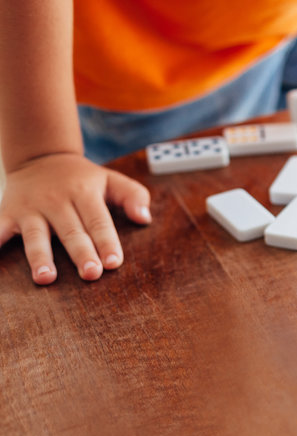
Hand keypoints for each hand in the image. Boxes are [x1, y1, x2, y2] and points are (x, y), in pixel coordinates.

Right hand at [0, 153, 150, 283]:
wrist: (40, 156)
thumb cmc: (83, 178)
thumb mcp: (110, 179)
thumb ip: (133, 195)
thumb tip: (144, 218)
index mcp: (84, 193)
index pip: (98, 220)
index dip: (106, 241)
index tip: (114, 263)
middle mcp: (56, 200)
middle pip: (71, 230)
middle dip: (81, 253)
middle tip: (91, 274)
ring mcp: (30, 208)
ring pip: (36, 235)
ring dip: (39, 257)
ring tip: (46, 278)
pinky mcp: (6, 212)